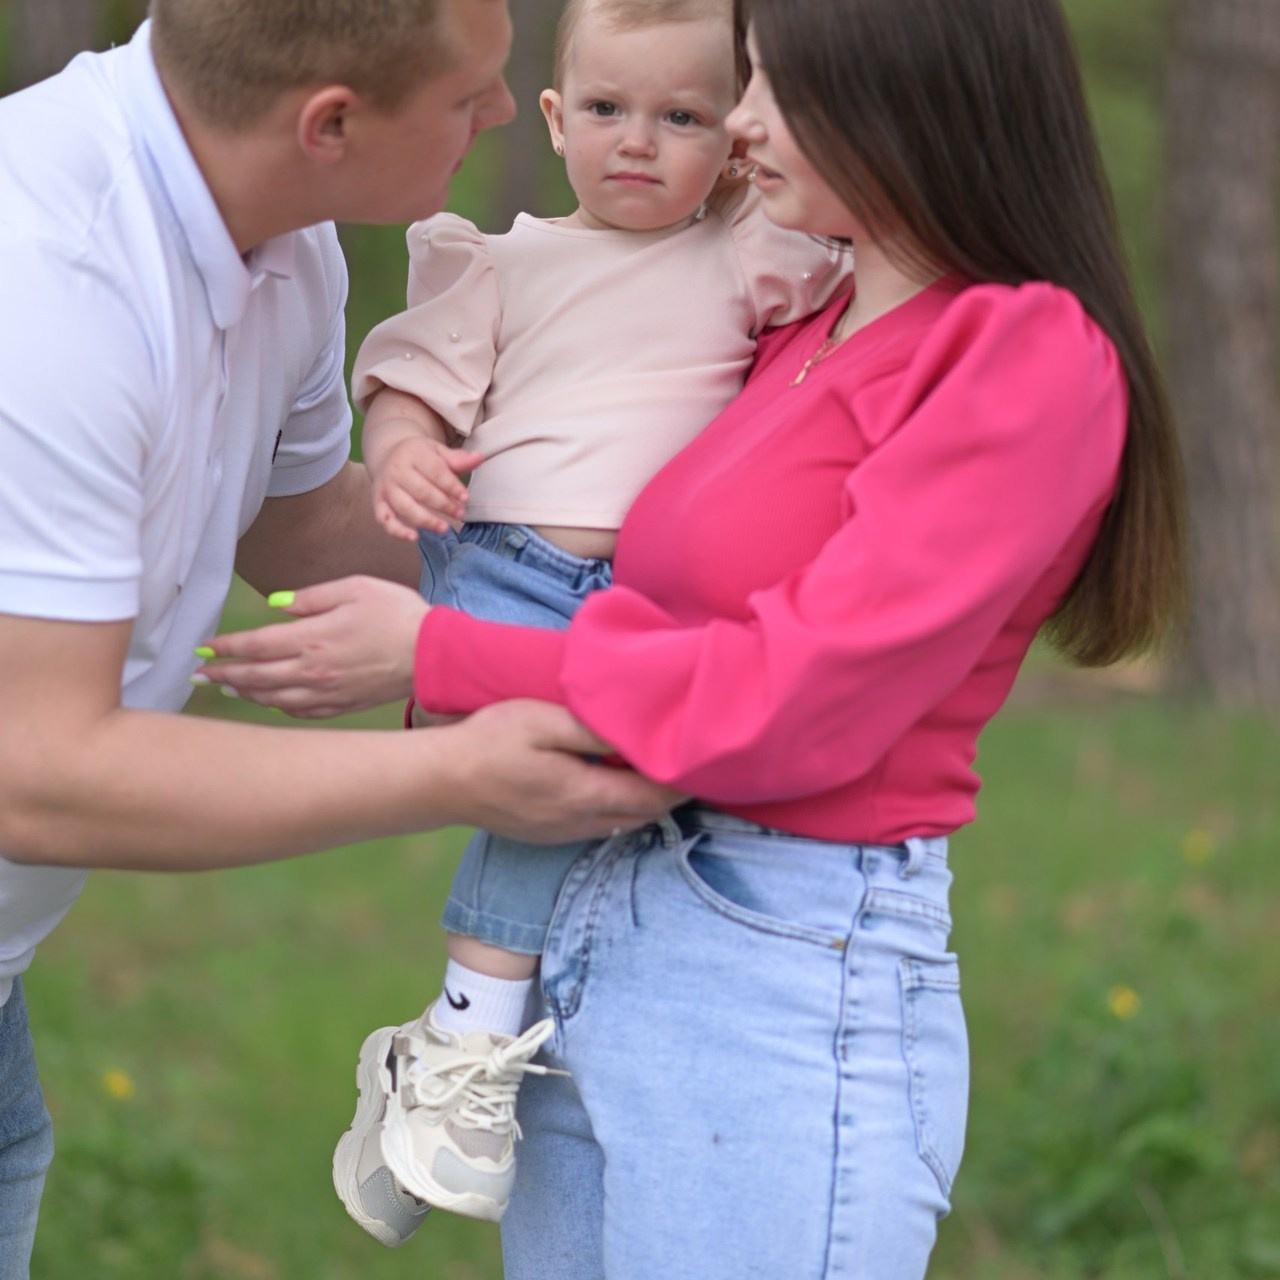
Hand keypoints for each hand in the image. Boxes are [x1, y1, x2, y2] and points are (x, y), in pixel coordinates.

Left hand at [197, 575, 426, 716]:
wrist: (434, 655)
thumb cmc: (398, 614)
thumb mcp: (355, 588)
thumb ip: (311, 597)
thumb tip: (276, 607)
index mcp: (312, 639)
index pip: (254, 645)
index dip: (225, 648)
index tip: (204, 648)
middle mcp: (313, 671)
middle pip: (255, 675)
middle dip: (223, 674)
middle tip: (198, 675)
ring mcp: (327, 693)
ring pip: (273, 698)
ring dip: (245, 692)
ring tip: (227, 686)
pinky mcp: (343, 706)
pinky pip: (300, 712)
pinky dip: (277, 707)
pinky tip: (270, 701)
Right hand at [372, 437, 483, 541]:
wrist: (388, 455)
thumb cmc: (419, 457)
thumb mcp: (437, 452)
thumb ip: (457, 459)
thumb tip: (479, 458)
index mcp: (413, 454)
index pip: (435, 471)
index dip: (451, 486)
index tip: (466, 498)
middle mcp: (396, 470)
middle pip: (421, 491)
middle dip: (443, 504)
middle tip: (460, 513)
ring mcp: (386, 488)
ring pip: (405, 507)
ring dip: (425, 520)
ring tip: (444, 528)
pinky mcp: (378, 502)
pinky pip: (384, 519)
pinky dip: (397, 531)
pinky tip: (414, 538)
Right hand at [434, 701, 686, 841]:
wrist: (441, 781)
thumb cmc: (489, 741)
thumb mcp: (540, 720)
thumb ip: (590, 728)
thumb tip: (633, 730)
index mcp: (584, 794)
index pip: (652, 797)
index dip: (683, 783)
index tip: (704, 761)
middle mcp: (580, 822)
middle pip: (645, 815)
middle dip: (672, 794)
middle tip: (692, 764)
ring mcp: (564, 833)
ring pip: (624, 825)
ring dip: (647, 803)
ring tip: (661, 771)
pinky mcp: (549, 834)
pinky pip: (601, 827)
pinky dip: (622, 809)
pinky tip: (619, 785)